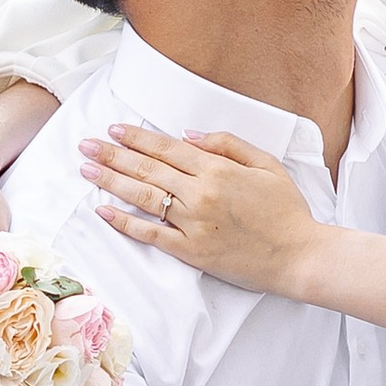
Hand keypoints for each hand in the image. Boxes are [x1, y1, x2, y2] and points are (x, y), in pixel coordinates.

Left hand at [80, 121, 317, 293]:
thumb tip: (189, 135)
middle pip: (147, 168)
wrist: (298, 255)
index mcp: (218, 170)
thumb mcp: (266, 164)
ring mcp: (193, 223)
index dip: (138, 137)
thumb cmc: (287, 210)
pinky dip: (125, 222)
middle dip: (113, 154)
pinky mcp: (191, 251)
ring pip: (142, 196)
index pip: (167, 148)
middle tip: (87, 145)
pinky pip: (150, 234)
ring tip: (87, 169)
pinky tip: (105, 212)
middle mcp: (200, 194)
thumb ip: (228, 144)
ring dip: (111, 181)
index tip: (115, 130)